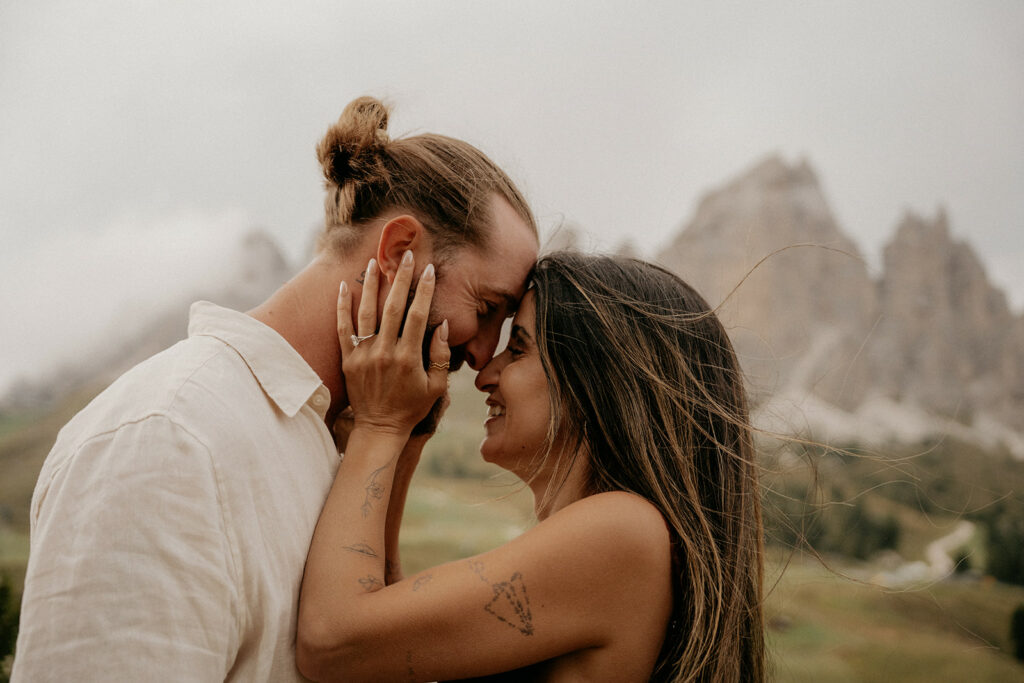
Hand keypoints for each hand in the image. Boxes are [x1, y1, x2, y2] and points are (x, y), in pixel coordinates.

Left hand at [337, 251, 450, 437]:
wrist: (379, 428)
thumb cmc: (412, 408)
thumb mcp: (436, 387)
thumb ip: (441, 356)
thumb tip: (443, 326)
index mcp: (408, 358)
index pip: (418, 316)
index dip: (424, 291)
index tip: (429, 270)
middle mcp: (385, 353)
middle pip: (393, 307)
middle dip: (400, 278)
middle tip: (406, 255)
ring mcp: (363, 355)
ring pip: (365, 312)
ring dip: (370, 285)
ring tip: (374, 262)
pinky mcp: (348, 360)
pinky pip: (342, 329)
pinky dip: (341, 307)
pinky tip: (342, 288)